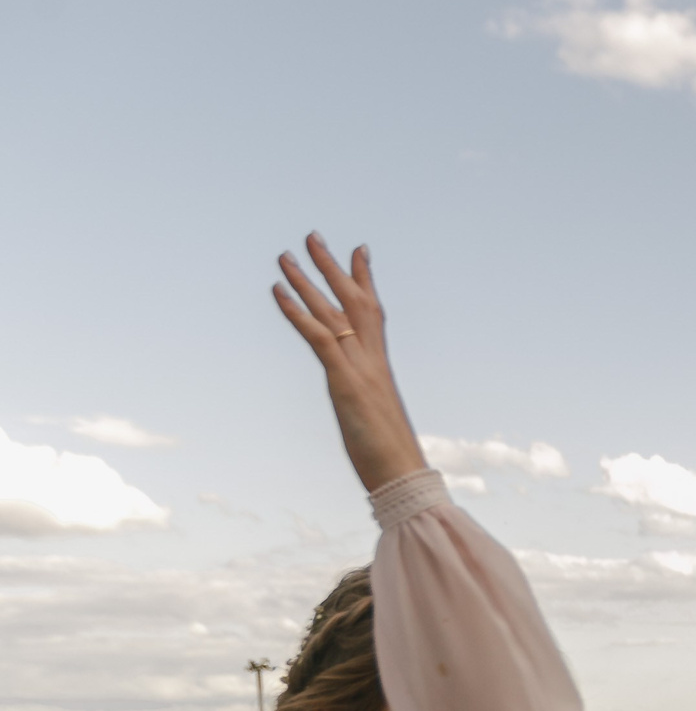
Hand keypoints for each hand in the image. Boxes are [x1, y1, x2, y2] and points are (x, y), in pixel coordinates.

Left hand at [271, 235, 428, 493]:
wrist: (402, 474)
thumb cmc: (391, 455)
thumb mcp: (375, 418)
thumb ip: (367, 400)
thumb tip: (364, 402)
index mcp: (379, 366)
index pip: (373, 312)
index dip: (365, 280)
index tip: (358, 250)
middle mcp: (371, 359)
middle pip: (353, 301)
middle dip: (332, 267)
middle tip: (312, 236)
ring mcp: (359, 368)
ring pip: (332, 313)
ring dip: (306, 281)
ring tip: (284, 256)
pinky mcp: (345, 382)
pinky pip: (319, 338)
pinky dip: (297, 312)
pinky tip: (278, 292)